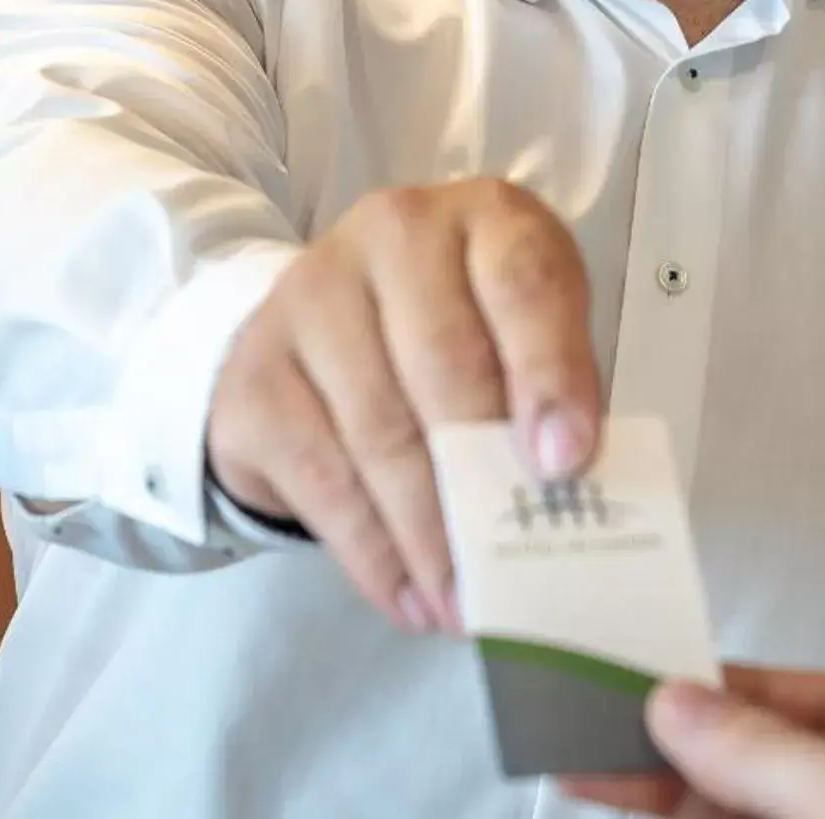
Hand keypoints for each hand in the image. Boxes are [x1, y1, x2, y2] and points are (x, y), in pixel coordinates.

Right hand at [205, 178, 599, 632]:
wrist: (326, 323)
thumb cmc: (461, 331)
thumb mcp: (524, 339)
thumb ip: (553, 396)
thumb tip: (567, 493)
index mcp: (486, 218)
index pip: (524, 285)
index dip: (550, 375)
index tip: (567, 464)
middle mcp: (394, 235)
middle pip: (445, 365)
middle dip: (484, 481)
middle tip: (516, 570)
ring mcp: (312, 297)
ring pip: (381, 433)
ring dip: (429, 537)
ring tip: (465, 605)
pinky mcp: (257, 374)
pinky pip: (321, 479)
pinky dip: (372, 553)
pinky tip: (409, 598)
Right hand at [563, 665, 824, 818]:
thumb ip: (784, 756)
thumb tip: (685, 705)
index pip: (822, 705)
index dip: (728, 691)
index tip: (648, 685)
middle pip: (767, 773)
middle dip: (674, 754)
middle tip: (588, 737)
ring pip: (738, 818)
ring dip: (666, 800)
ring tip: (587, 777)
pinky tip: (641, 815)